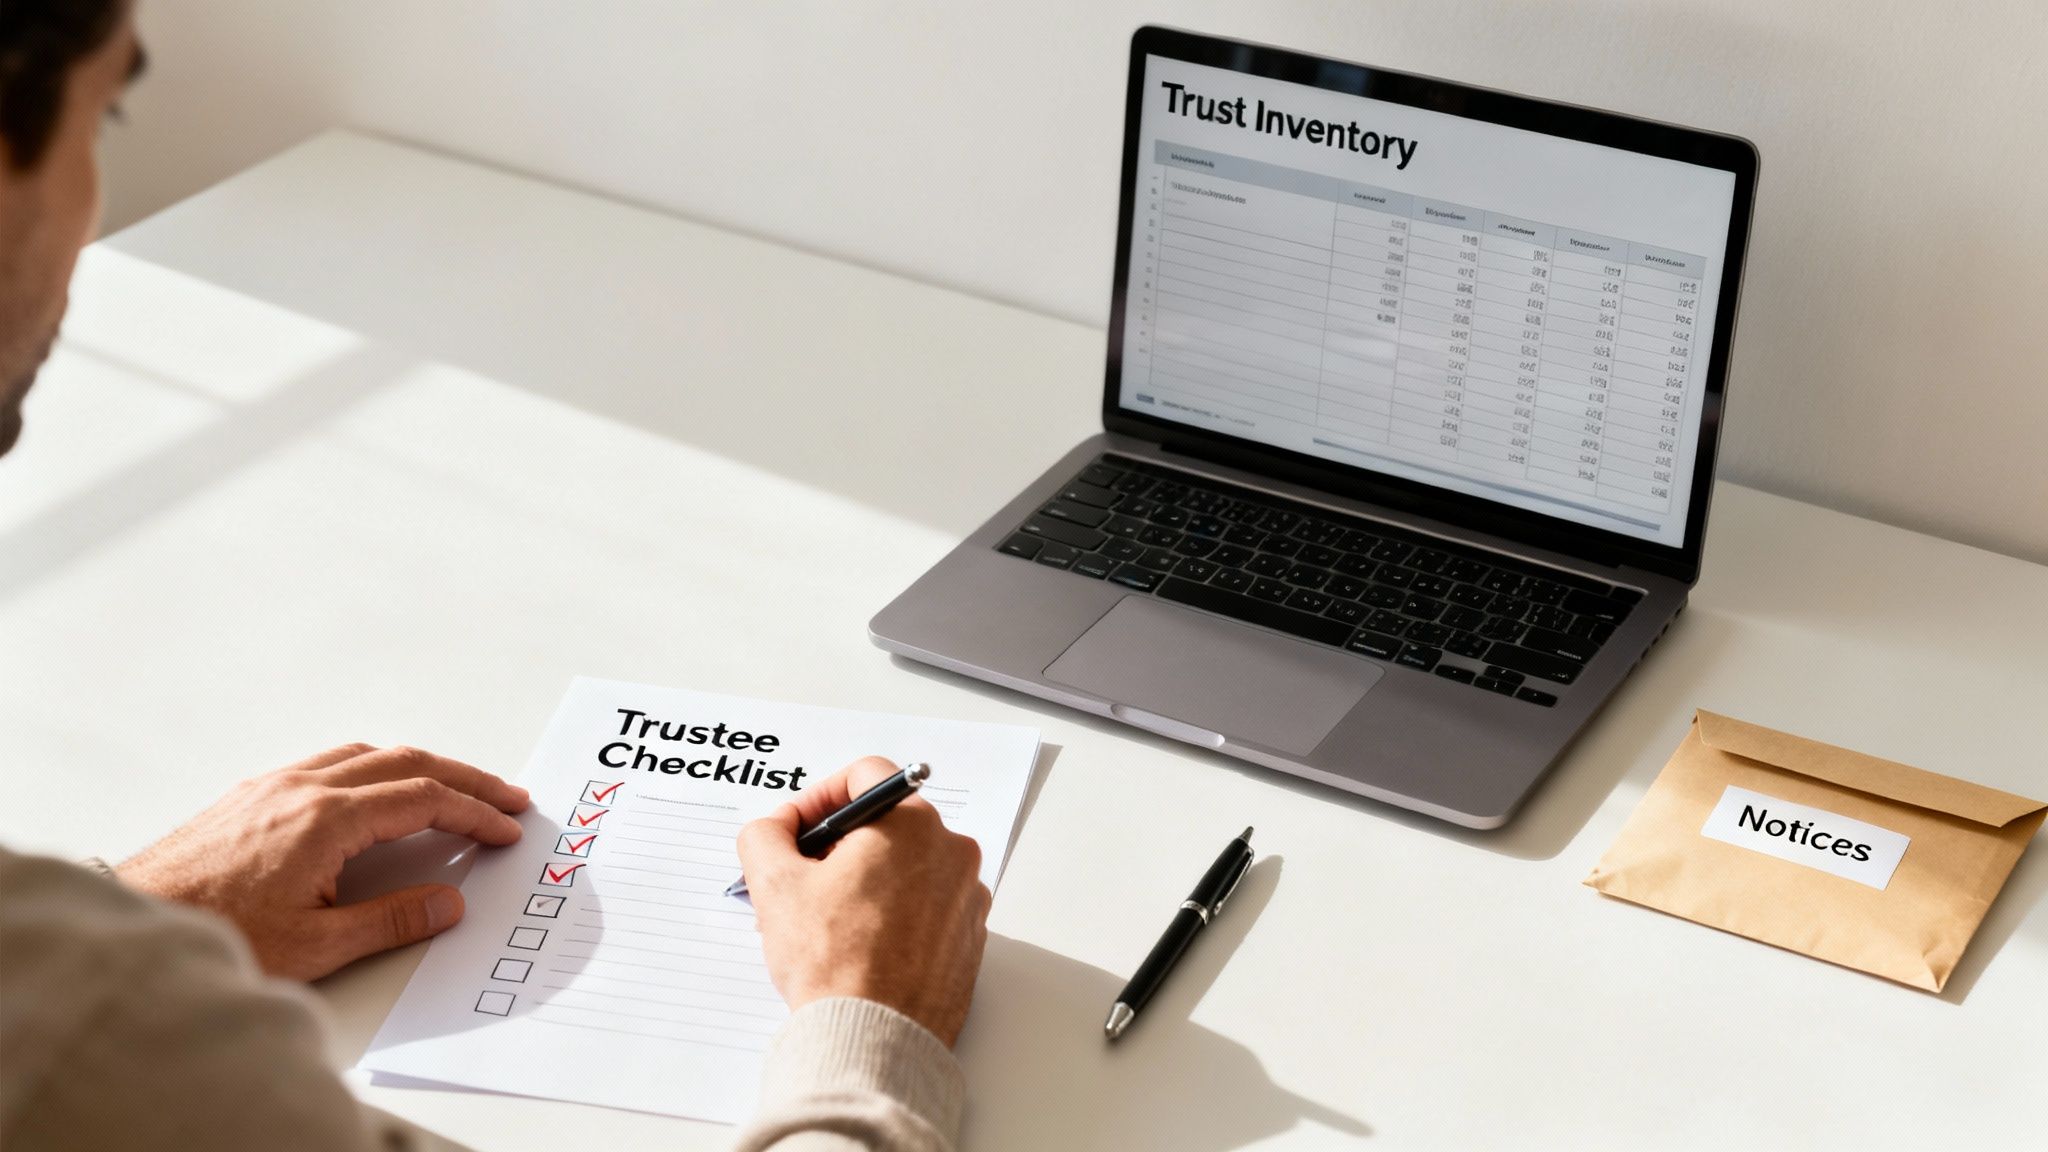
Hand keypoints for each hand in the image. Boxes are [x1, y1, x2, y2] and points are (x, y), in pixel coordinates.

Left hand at [115, 744, 529, 980]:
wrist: (136, 922)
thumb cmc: (215, 933)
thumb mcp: (316, 945)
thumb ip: (392, 920)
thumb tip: (449, 904)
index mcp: (326, 820)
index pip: (423, 800)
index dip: (473, 813)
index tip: (506, 828)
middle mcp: (303, 788)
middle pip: (406, 763)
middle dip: (464, 778)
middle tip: (505, 797)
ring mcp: (274, 785)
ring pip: (367, 754)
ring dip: (420, 766)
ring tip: (453, 789)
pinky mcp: (251, 795)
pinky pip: (331, 761)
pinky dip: (376, 768)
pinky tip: (378, 792)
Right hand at [736, 757, 991, 1045]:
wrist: (875, 1039)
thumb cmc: (835, 964)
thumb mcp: (775, 885)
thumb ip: (765, 836)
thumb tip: (772, 828)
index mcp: (913, 825)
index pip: (865, 777)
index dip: (819, 797)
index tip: (795, 828)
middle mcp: (951, 853)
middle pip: (886, 824)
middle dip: (836, 847)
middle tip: (799, 878)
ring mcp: (966, 899)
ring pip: (906, 868)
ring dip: (862, 881)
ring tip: (822, 920)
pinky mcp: (968, 939)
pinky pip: (925, 907)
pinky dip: (892, 914)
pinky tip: (857, 945)